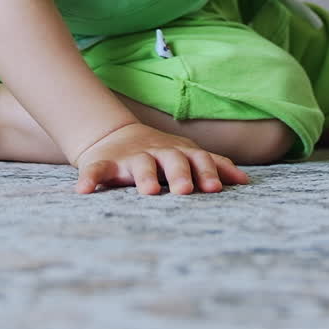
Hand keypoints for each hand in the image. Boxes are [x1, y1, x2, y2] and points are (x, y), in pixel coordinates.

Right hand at [72, 121, 250, 195]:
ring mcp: (130, 159)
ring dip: (144, 177)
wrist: (115, 136)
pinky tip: (83, 191)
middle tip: (185, 191)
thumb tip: (245, 181)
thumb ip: (212, 166)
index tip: (215, 189)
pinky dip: (89, 179)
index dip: (206, 172)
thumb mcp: (186, 155)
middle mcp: (157, 153)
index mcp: (178, 153)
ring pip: (139, 166)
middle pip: (172, 161)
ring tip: (149, 191)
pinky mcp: (103, 165)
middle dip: (180, 174)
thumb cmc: (160, 154)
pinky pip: (94, 172)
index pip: (198, 160)